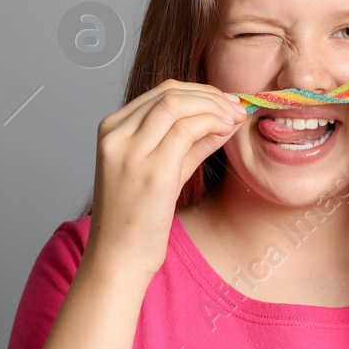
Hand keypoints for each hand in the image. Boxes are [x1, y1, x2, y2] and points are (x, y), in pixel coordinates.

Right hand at [85, 79, 248, 279]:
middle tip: (236, 107)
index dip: (200, 91)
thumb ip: (191, 142)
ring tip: (235, 119)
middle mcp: (116, 135)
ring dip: (214, 107)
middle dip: (210, 95)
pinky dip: (212, 123)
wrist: (119, 257)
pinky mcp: (151, 171)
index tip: (225, 101)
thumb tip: (225, 118)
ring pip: (178, 105)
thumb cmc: (138, 218)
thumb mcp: (163, 169)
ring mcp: (131, 151)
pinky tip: (227, 131)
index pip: (161, 93)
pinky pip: (187, 130)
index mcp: (112, 129)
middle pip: (169, 93)